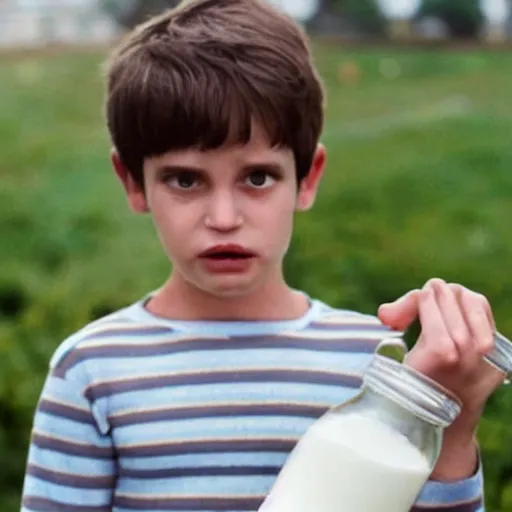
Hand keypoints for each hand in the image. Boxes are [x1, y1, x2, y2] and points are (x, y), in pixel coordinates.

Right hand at [377, 278, 506, 479]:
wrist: (448, 422)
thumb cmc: (415, 385)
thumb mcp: (400, 357)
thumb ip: (398, 327)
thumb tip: (386, 311)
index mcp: (440, 351)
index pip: (430, 302)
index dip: (417, 299)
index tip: (409, 303)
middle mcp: (469, 350)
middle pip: (450, 297)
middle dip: (432, 294)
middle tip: (423, 297)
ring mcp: (489, 352)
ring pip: (471, 300)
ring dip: (451, 296)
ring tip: (439, 301)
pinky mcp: (501, 354)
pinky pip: (486, 314)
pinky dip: (469, 306)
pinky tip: (457, 311)